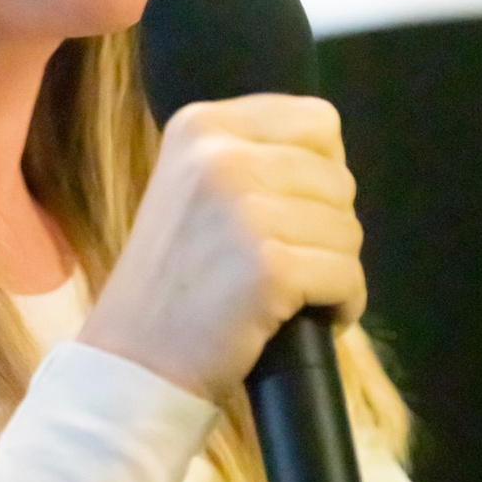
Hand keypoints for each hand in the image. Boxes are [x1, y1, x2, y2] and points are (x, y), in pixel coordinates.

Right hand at [79, 94, 365, 406]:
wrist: (133, 360)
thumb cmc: (171, 279)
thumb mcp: (192, 186)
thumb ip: (251, 157)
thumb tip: (329, 160)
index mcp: (201, 126)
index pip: (318, 122)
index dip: (319, 174)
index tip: (286, 213)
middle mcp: (220, 155)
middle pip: (338, 180)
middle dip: (325, 229)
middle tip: (279, 264)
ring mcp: (244, 210)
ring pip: (348, 231)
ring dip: (332, 270)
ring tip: (284, 294)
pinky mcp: (269, 267)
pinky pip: (347, 277)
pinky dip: (339, 305)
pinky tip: (301, 319)